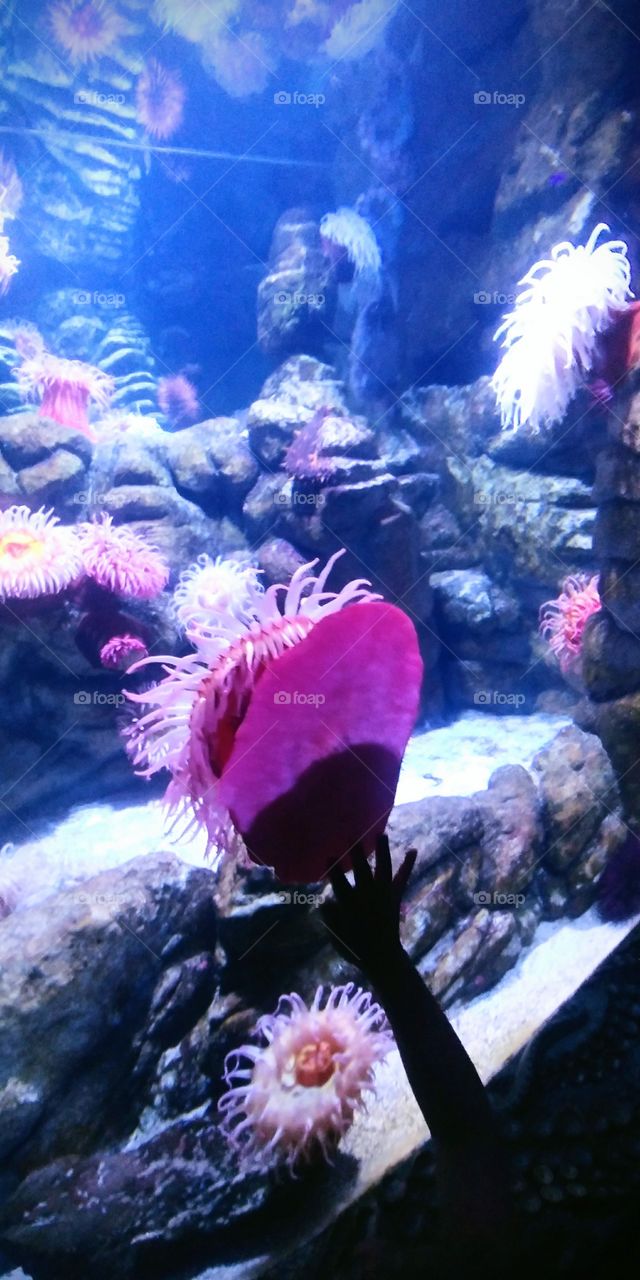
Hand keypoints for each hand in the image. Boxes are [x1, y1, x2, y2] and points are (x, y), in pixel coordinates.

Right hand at [321, 834, 415, 978]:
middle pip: (362, 871)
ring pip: (383, 869)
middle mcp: (369, 897)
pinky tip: (412, 850)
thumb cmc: (355, 948)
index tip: (329, 855)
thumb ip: (330, 918)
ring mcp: (384, 895)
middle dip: (357, 854)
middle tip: (353, 836)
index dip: (335, 870)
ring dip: (382, 851)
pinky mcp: (395, 897)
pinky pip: (402, 878)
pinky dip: (407, 865)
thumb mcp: (336, 936)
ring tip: (381, 834)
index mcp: (351, 906)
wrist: (383, 957)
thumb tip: (325, 902)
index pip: (340, 884)